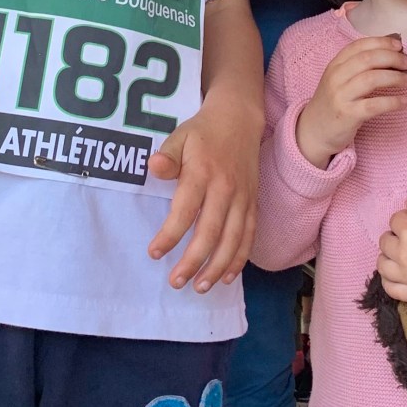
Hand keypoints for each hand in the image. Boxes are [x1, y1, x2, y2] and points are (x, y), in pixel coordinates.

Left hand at [145, 92, 262, 293]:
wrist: (239, 119)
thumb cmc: (202, 132)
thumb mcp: (179, 136)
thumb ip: (168, 156)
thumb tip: (154, 167)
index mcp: (203, 172)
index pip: (185, 210)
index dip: (170, 234)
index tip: (154, 253)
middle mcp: (225, 189)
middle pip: (211, 232)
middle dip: (194, 261)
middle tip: (176, 282)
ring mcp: (243, 198)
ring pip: (233, 239)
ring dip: (217, 266)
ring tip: (200, 287)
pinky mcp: (253, 203)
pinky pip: (249, 235)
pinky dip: (240, 258)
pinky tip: (226, 276)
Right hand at [294, 35, 406, 167]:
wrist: (314, 130)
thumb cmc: (333, 102)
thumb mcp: (339, 80)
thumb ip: (358, 67)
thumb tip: (393, 56)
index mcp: (335, 65)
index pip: (358, 46)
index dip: (381, 42)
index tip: (398, 45)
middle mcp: (336, 77)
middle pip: (367, 59)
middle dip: (391, 58)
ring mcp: (340, 96)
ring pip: (371, 79)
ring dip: (394, 77)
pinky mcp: (347, 115)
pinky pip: (374, 105)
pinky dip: (393, 102)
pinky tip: (404, 102)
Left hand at [377, 184, 406, 304]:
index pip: (394, 221)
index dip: (405, 218)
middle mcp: (405, 255)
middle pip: (385, 242)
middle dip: (395, 235)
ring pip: (382, 265)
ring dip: (387, 256)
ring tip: (400, 253)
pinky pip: (390, 289)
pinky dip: (387, 280)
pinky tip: (395, 273)